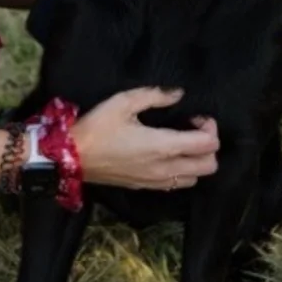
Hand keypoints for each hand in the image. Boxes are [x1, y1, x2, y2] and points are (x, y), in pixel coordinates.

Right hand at [74, 88, 218, 190]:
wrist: (71, 157)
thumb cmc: (97, 127)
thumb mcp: (123, 102)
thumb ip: (155, 95)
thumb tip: (177, 93)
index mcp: (163, 146)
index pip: (208, 144)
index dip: (210, 128)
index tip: (195, 117)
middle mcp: (165, 168)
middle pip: (209, 166)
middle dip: (209, 146)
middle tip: (192, 130)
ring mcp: (156, 182)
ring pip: (196, 178)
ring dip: (196, 161)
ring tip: (181, 144)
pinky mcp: (146, 187)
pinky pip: (177, 185)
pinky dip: (182, 172)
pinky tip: (167, 156)